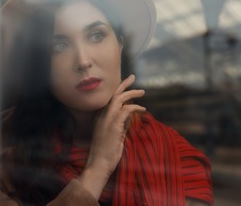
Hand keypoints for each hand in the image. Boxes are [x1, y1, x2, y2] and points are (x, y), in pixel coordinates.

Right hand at [78, 74, 145, 198]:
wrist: (99, 164)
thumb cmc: (106, 152)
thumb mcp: (116, 135)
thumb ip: (122, 124)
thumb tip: (130, 115)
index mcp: (101, 117)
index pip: (109, 99)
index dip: (118, 90)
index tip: (126, 83)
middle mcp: (102, 116)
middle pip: (113, 95)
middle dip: (124, 84)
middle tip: (132, 77)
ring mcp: (107, 120)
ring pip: (119, 99)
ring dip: (131, 93)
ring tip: (142, 92)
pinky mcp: (113, 125)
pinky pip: (125, 110)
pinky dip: (134, 108)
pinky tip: (142, 110)